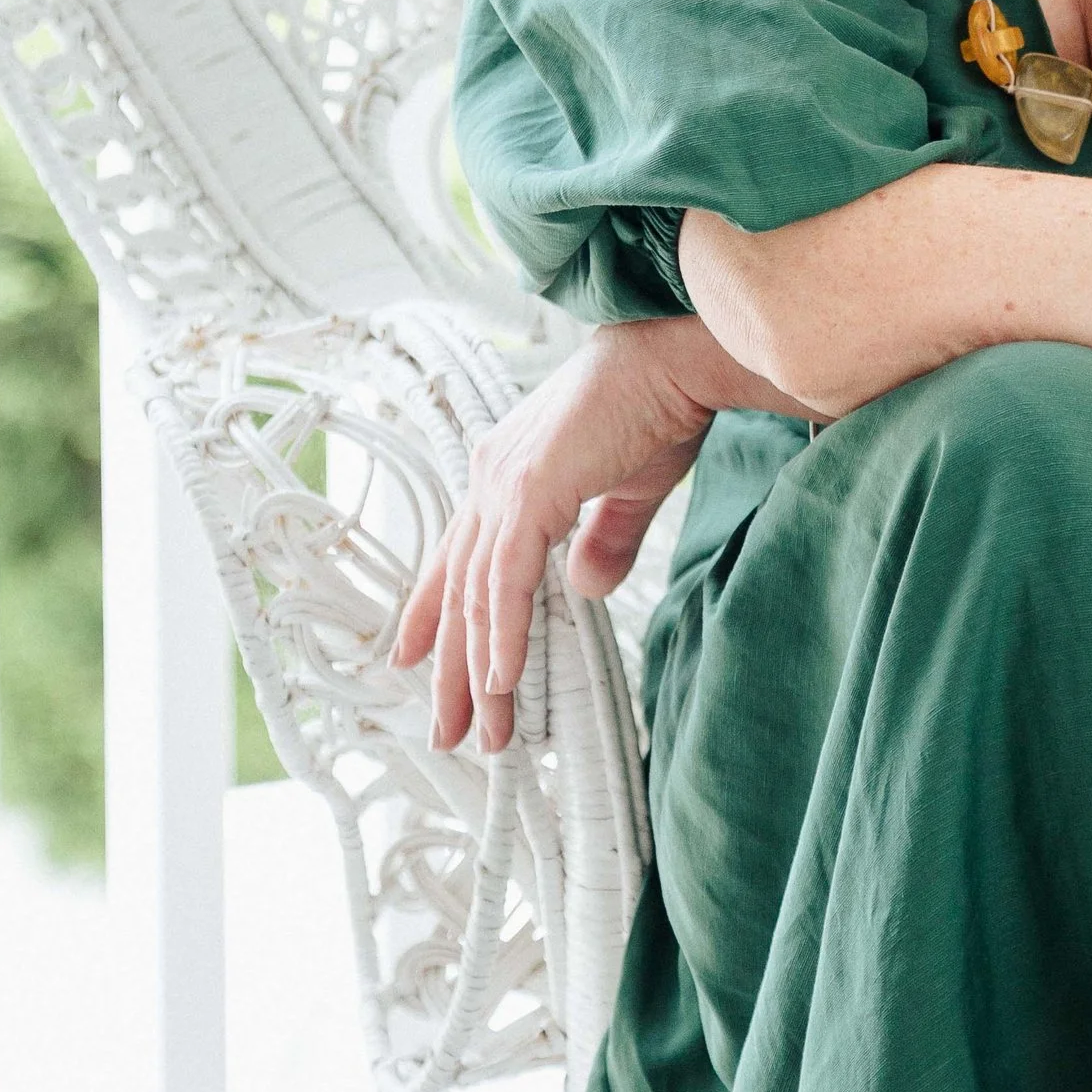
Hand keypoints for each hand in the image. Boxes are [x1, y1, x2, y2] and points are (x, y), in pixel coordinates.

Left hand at [387, 319, 712, 754]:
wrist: (681, 361)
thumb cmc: (660, 408)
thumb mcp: (627, 491)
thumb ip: (603, 539)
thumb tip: (585, 589)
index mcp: (508, 473)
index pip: (458, 557)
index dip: (431, 612)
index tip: (411, 660)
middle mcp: (492, 476)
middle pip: (458, 588)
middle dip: (451, 668)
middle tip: (450, 731)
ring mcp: (505, 481)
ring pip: (478, 594)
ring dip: (479, 669)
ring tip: (485, 729)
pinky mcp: (530, 490)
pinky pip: (507, 578)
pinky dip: (503, 632)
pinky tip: (502, 678)